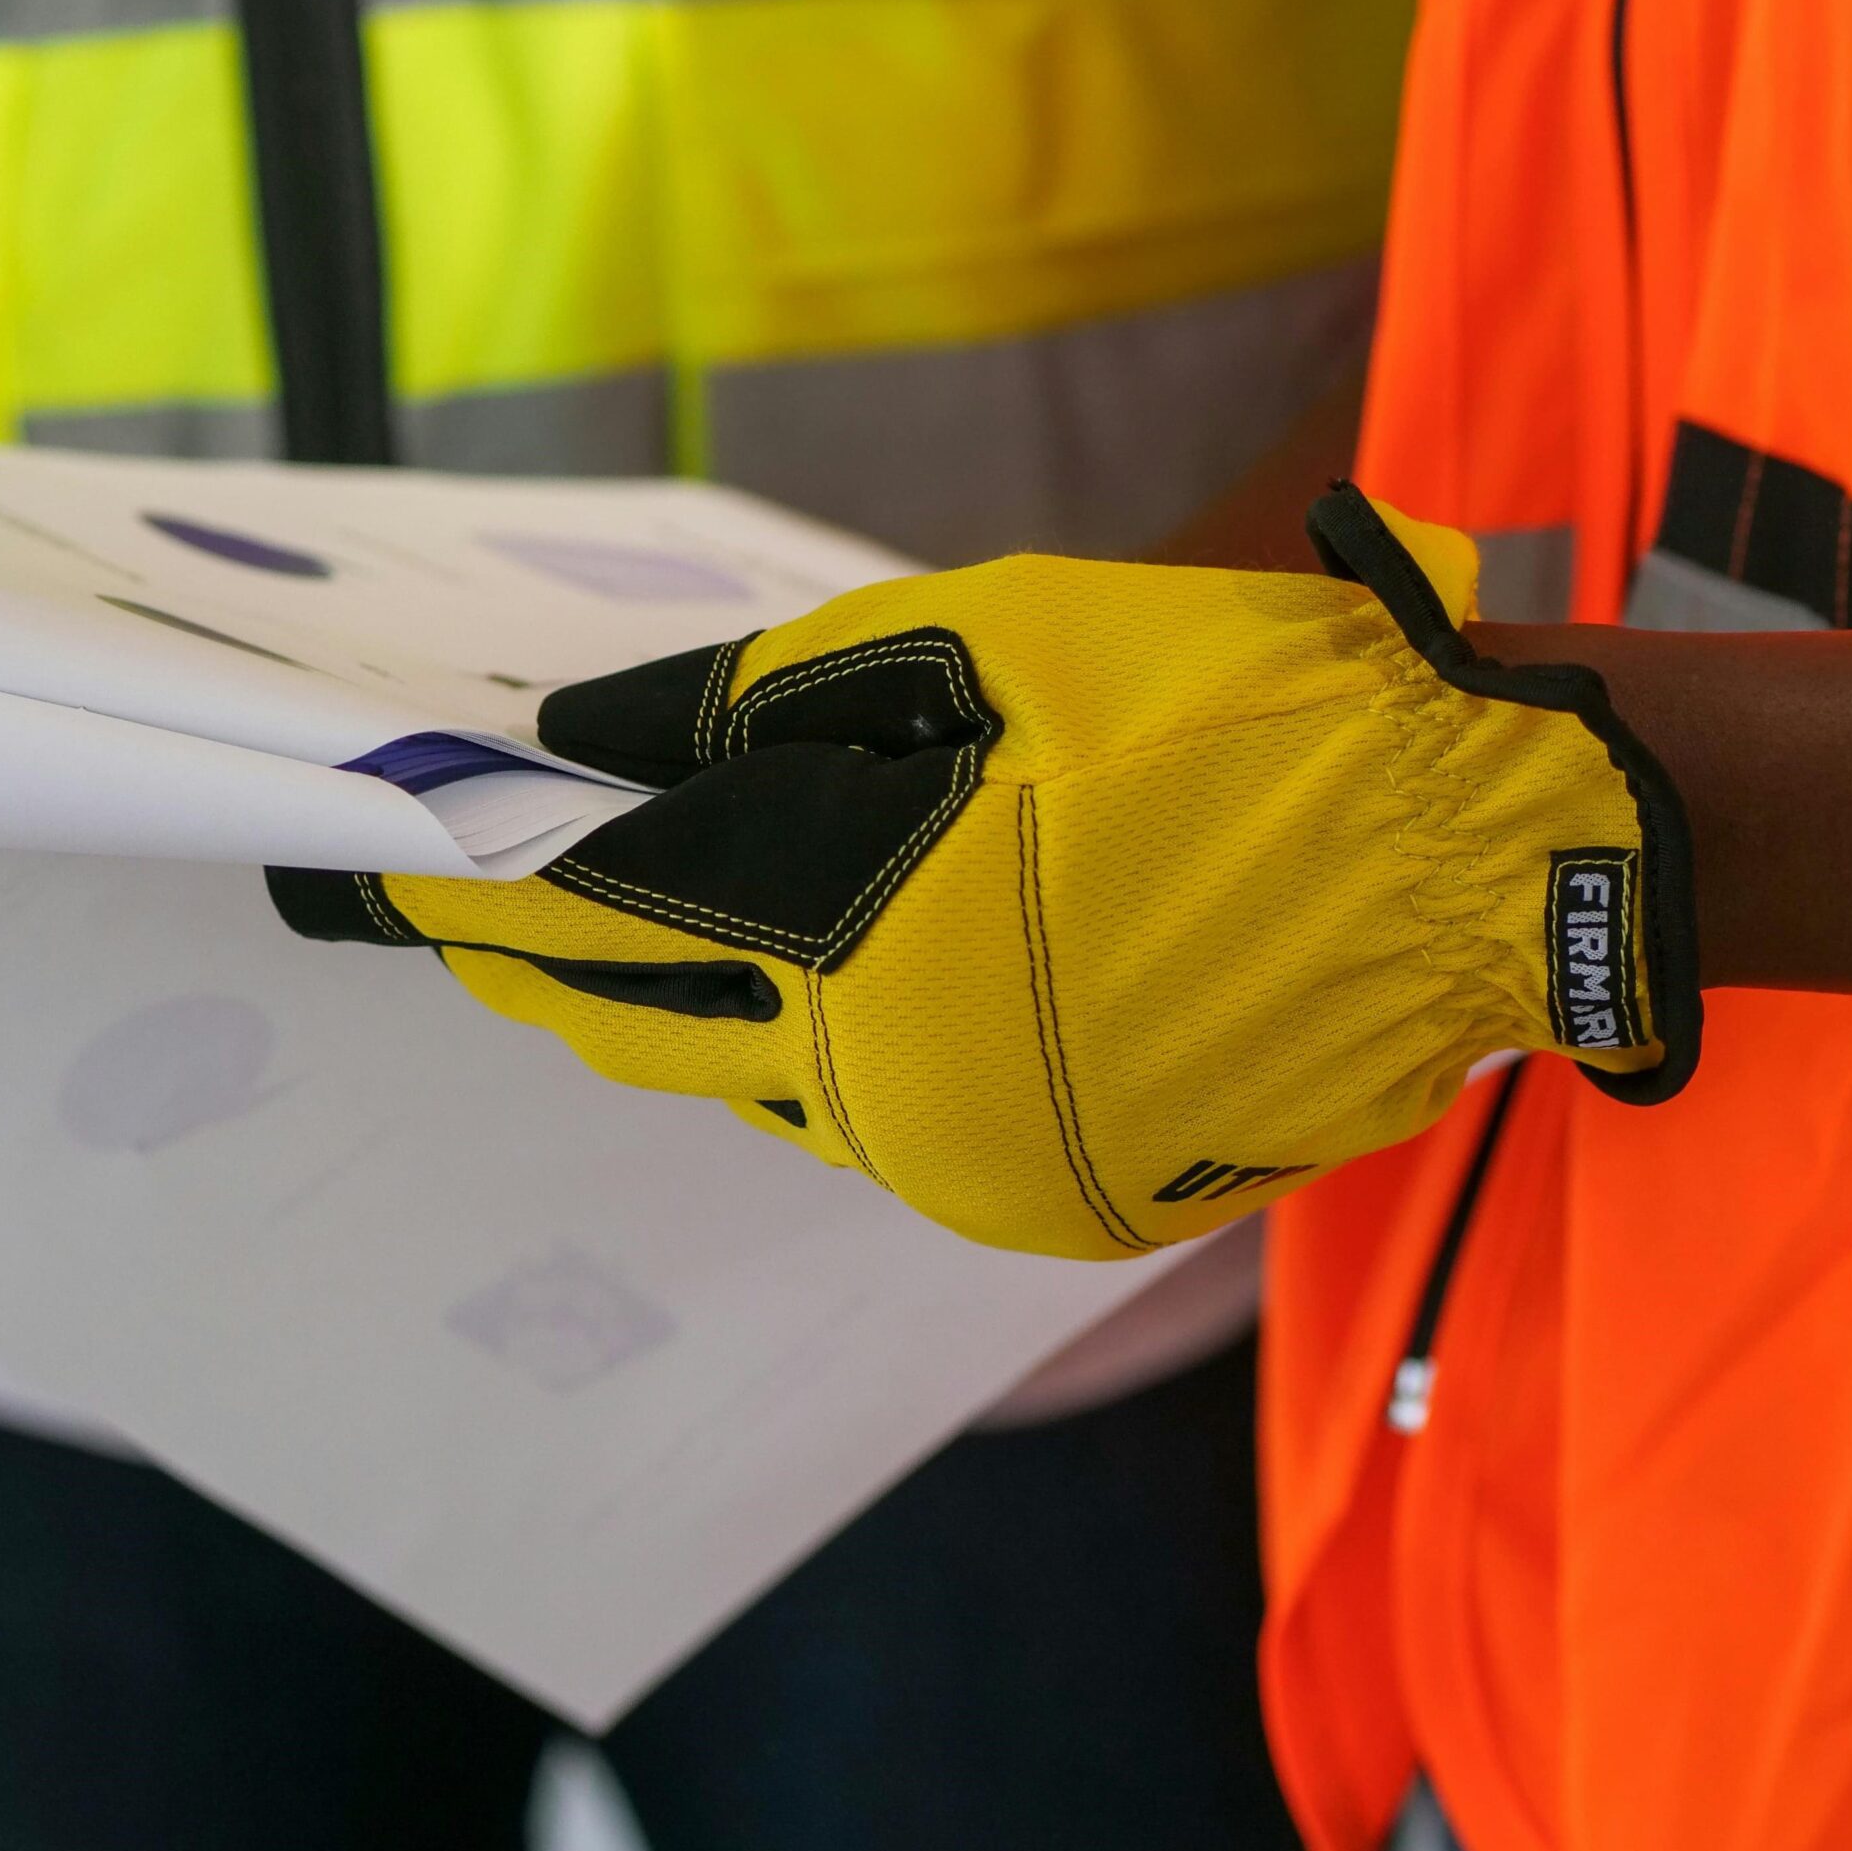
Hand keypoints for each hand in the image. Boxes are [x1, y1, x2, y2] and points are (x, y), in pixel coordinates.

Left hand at [270, 490, 1698, 1259]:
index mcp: (867, 944)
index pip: (609, 927)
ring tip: (648, 938)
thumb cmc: (1227, 712)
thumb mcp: (987, 646)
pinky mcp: (1057, 1204)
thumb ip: (768, 705)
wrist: (1464, 854)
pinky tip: (833, 990)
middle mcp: (896, 1090)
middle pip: (655, 1034)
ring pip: (769, 1092)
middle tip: (484, 919)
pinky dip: (826, 1056)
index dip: (486, 898)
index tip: (386, 880)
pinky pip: (884, 1127)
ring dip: (701, 1011)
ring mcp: (980, 1164)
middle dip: (559, 968)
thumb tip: (600, 745)